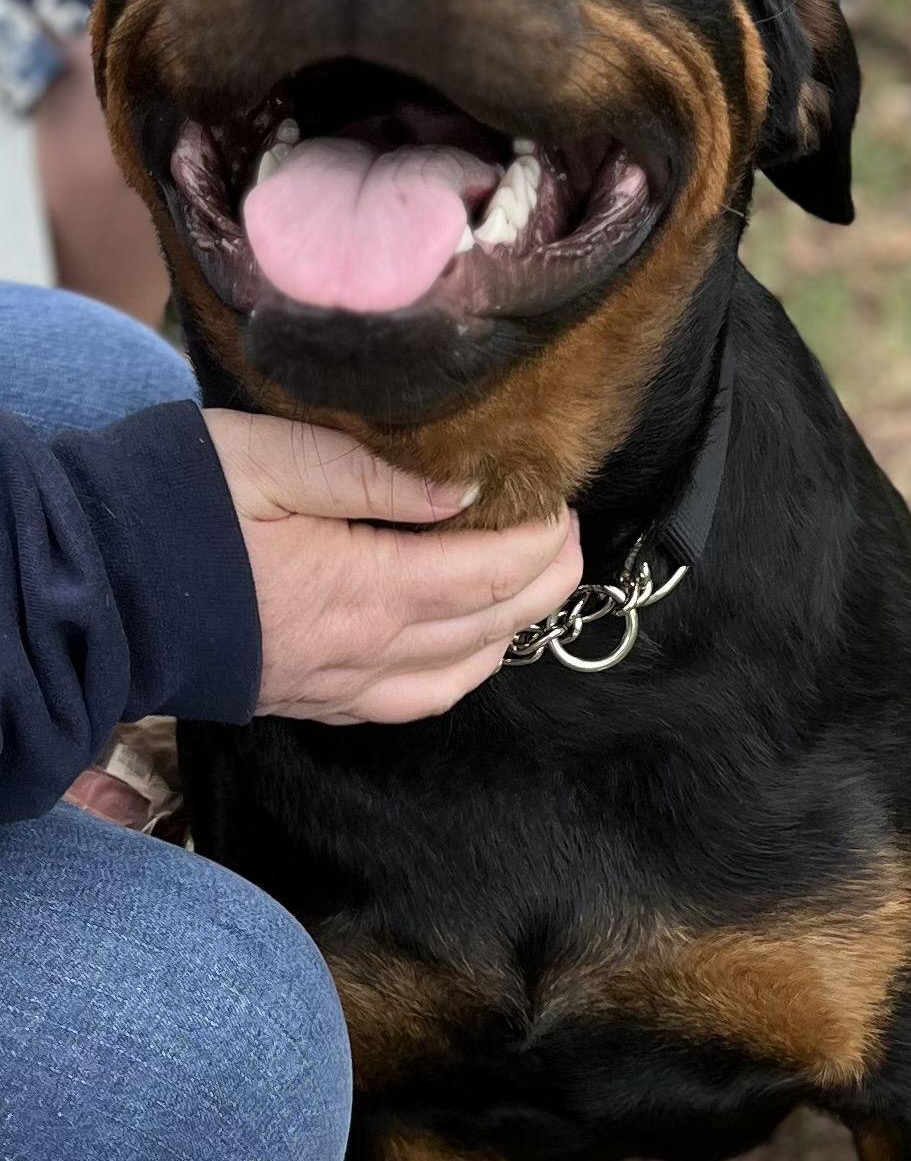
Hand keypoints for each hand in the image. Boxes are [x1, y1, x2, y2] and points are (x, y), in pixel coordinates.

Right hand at [203, 411, 581, 723]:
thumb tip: (466, 486)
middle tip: (561, 534)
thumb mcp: (271, 459)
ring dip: (509, 631)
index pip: (494, 574)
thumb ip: (372, 473)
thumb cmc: (176, 508)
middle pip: (494, 627)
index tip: (556, 498)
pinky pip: (412, 701)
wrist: (98, 589)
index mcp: (365, 589)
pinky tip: (463, 642)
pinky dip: (458, 671)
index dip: (543, 539)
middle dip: (545, 580)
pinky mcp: (315, 699)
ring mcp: (340, 685)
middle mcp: (366, 651)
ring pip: (461, 675)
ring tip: (527, 582)